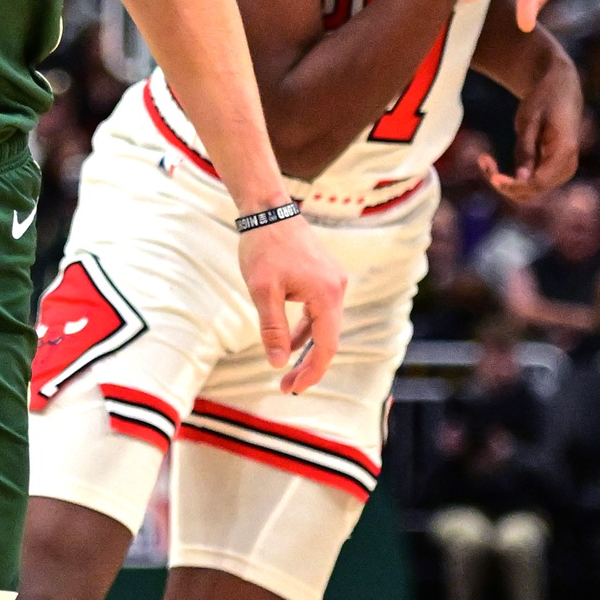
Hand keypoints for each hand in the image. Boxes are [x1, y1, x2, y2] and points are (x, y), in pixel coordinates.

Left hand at [236, 213, 345, 395]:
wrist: (268, 210)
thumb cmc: (264, 247)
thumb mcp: (263, 292)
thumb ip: (273, 329)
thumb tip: (278, 363)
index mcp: (327, 294)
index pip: (326, 345)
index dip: (312, 371)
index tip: (293, 388)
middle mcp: (337, 288)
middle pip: (328, 338)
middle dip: (308, 365)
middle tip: (286, 386)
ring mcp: (333, 282)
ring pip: (324, 326)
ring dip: (305, 348)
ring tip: (284, 368)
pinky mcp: (324, 277)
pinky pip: (318, 312)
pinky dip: (304, 329)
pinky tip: (288, 341)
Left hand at [482, 50, 583, 204]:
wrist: (561, 89)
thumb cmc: (544, 99)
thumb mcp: (530, 120)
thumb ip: (526, 151)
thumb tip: (522, 181)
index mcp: (564, 152)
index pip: (538, 182)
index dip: (514, 185)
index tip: (492, 177)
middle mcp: (567, 167)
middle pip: (532, 191)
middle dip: (505, 184)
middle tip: (482, 160)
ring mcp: (561, 171)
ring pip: (529, 191)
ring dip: (504, 182)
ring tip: (483, 160)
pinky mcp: (551, 171)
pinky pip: (528, 183)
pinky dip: (508, 177)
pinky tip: (489, 161)